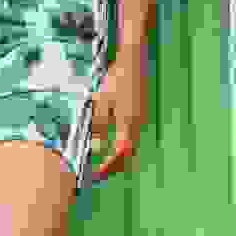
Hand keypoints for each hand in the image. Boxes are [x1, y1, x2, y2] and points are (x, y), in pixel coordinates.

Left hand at [89, 47, 147, 182]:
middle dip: (115, 165)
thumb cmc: (115, 79)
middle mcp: (137, 124)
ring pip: (130, 144)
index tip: (97, 173)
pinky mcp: (140, 113)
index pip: (120, 154)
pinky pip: (131, 134)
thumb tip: (94, 146)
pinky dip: (122, 142)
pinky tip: (110, 138)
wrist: (133, 61)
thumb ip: (98, 124)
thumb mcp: (100, 101)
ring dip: (118, 154)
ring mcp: (141, 119)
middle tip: (100, 171)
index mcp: (128, 123)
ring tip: (103, 156)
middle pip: (128, 154)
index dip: (109, 166)